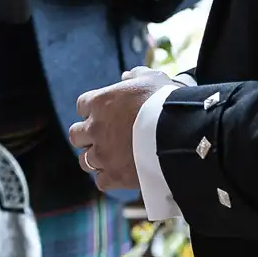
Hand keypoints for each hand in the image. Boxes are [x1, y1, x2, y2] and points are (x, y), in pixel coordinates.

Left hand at [69, 67, 172, 189]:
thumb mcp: (153, 79)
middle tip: (104, 137)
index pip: (82, 106)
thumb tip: (127, 75)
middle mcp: (95, 128)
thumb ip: (136, 75)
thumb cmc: (166, 102)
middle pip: (76, 135)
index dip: (93, 110)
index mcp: (100, 102)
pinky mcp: (114, 176)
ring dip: (96, 159)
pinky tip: (121, 173)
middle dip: (88, 137)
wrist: (180, 133)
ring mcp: (102, 154)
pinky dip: (109, 178)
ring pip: (85, 160)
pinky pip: (101, 181)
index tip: (104, 114)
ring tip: (112, 158)